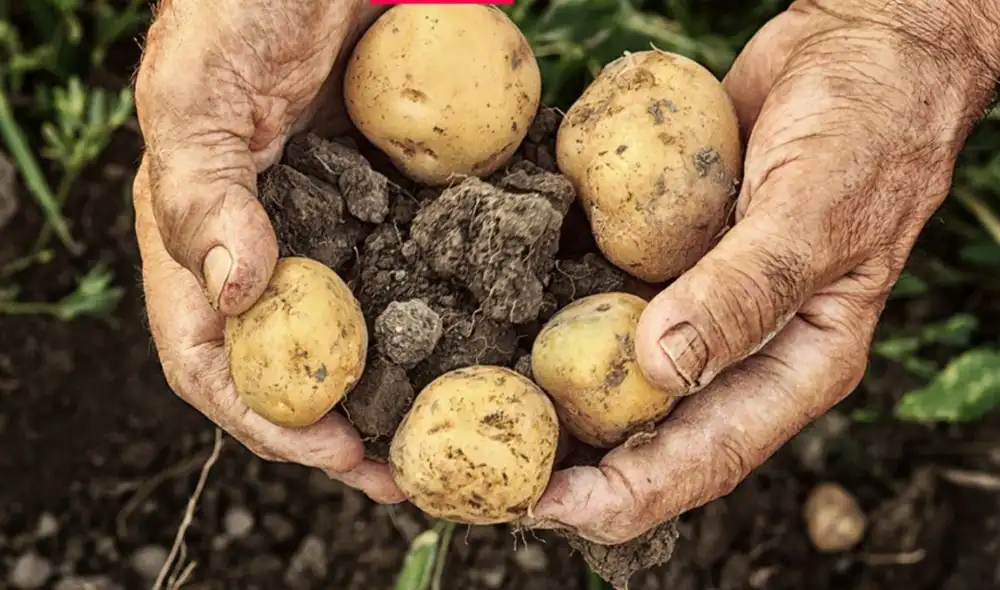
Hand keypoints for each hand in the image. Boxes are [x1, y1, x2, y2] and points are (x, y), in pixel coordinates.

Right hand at [132, 0, 403, 502]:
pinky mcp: (384, 203)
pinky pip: (408, 271)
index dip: (269, 421)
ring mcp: (331, 229)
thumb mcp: (198, 97)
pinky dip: (436, 316)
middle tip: (412, 471)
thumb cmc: (238, 13)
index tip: (337, 455)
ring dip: (398, 390)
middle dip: (345, 429)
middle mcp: (268, 249)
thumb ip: (201, 192)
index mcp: (201, 240)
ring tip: (451, 431)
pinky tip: (480, 344)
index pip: (214, 362)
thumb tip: (234, 293)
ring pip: (358, 333)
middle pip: (296, 368)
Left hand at [527, 0, 999, 542]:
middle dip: (573, 465)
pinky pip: (602, 298)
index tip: (553, 506)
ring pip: (616, 374)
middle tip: (488, 475)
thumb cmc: (867, 131)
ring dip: (551, 400)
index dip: (630, 492)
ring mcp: (692, 303)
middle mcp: (736, 349)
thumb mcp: (817, 212)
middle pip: (649, 432)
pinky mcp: (659, 258)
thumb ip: (746, 291)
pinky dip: (554, 317)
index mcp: (794, 365)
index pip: (709, 455)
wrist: (854, 52)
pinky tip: (496, 325)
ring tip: (476, 418)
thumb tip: (660, 366)